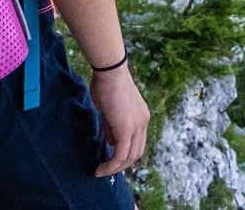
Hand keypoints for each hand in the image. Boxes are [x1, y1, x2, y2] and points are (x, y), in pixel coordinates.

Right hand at [91, 62, 149, 177]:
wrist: (110, 72)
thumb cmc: (107, 85)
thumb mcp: (111, 110)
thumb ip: (113, 126)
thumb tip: (111, 142)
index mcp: (142, 117)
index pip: (137, 143)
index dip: (125, 155)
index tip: (111, 161)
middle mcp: (143, 122)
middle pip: (136, 153)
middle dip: (121, 165)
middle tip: (105, 170)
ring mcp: (137, 126)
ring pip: (129, 156)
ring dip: (115, 168)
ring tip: (101, 172)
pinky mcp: (126, 129)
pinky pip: (120, 154)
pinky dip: (111, 165)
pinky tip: (101, 168)